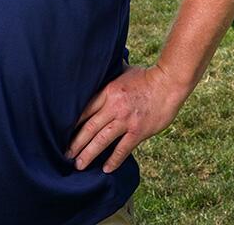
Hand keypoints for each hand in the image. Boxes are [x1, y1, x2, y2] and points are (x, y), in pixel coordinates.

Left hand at [66, 64, 186, 173]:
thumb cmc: (148, 76)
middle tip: (66, 155)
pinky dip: (114, 160)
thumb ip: (111, 73)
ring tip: (80, 165)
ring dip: (89, 154)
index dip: (73, 124)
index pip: (85, 110)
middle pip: (89, 127)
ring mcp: (126, 120)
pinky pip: (123, 149)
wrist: (169, 83)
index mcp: (109, 92)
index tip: (64, 134)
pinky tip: (106, 168)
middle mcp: (114, 107)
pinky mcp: (138, 130)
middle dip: (76, 143)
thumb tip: (101, 63)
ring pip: (102, 140)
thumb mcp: (125, 71)